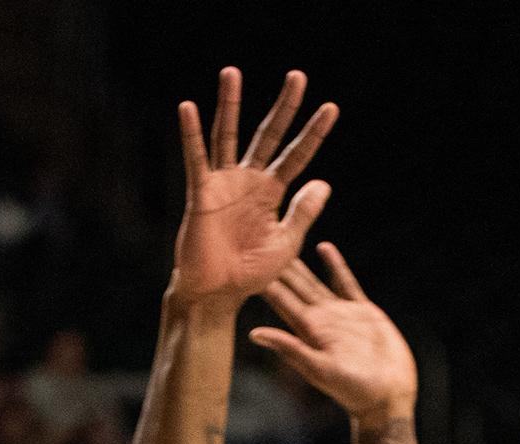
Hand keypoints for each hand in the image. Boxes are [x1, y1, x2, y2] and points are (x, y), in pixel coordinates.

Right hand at [173, 66, 336, 308]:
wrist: (218, 293)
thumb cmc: (250, 274)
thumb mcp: (285, 244)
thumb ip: (303, 213)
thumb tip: (324, 182)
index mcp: (272, 194)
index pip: (297, 156)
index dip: (314, 134)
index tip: (331, 108)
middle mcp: (249, 181)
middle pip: (269, 135)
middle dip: (284, 108)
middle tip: (298, 77)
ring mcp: (224, 184)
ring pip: (228, 135)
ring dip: (230, 105)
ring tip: (232, 73)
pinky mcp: (202, 193)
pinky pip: (196, 159)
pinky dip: (191, 134)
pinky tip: (188, 108)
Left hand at [252, 246, 416, 423]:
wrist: (387, 396)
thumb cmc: (354, 390)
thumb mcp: (319, 370)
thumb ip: (290, 348)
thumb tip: (254, 334)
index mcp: (308, 331)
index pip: (282, 301)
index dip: (266, 282)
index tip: (247, 261)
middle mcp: (322, 320)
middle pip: (295, 286)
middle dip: (279, 265)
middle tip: (259, 239)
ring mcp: (341, 314)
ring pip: (316, 281)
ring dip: (301, 263)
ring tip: (287, 237)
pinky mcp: (363, 312)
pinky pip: (345, 283)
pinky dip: (335, 265)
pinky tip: (325, 248)